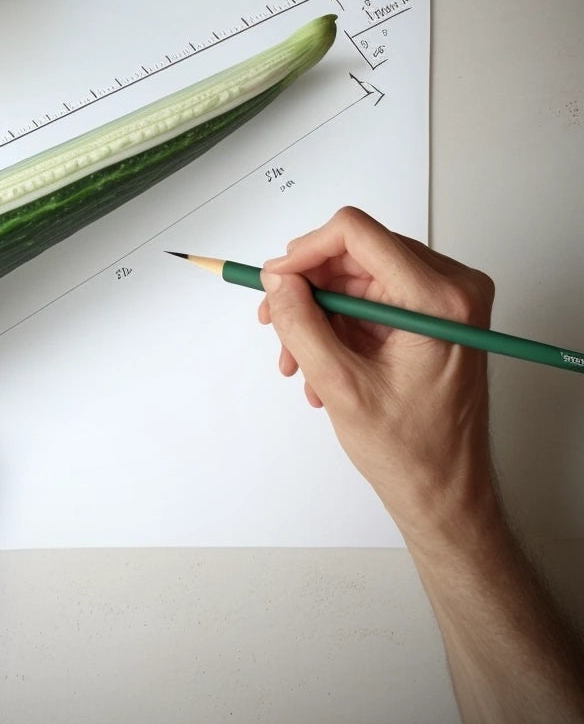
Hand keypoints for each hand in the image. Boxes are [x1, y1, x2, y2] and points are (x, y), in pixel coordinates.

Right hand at [256, 206, 496, 551]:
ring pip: (355, 274)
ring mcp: (443, 298)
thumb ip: (301, 325)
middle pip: (354, 252)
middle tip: (276, 324)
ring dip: (316, 312)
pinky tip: (320, 364)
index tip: (274, 281)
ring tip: (296, 359)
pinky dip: (336, 323)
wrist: (445, 489)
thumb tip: (277, 280)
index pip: (357, 233)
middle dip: (307, 289)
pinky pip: (367, 295)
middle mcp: (451, 287)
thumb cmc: (412, 450)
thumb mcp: (340, 385)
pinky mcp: (430, 311)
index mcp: (439, 299)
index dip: (305, 252)